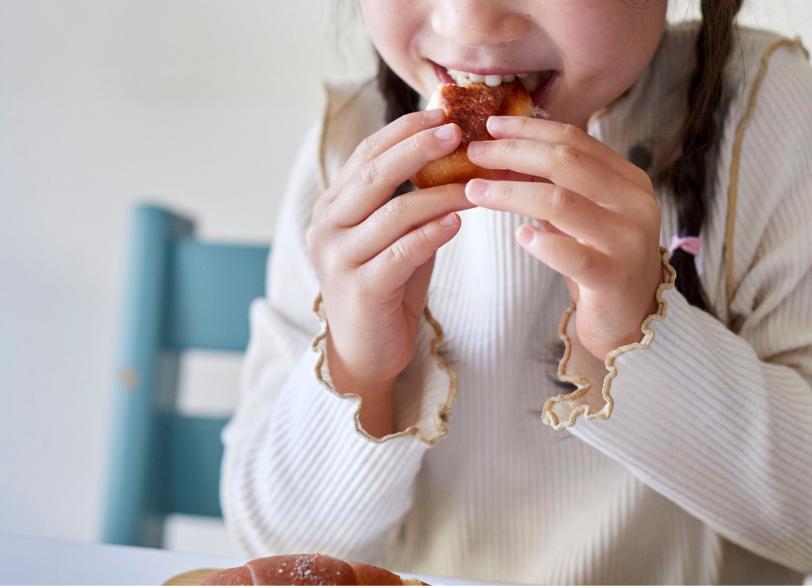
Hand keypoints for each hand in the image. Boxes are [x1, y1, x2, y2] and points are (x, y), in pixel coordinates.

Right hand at [306, 109, 473, 433]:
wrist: (366, 351)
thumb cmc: (386, 288)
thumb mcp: (393, 236)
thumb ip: (408, 200)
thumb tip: (450, 154)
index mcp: (332, 208)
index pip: (366, 156)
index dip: (404, 132)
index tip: (442, 114)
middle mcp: (326, 227)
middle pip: (375, 175)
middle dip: (419, 149)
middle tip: (458, 132)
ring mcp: (339, 259)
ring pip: (394, 213)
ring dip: (441, 194)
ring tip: (476, 185)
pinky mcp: (361, 290)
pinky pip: (402, 252)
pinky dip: (433, 234)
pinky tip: (458, 222)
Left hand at [465, 116, 663, 359]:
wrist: (632, 321)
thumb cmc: (599, 263)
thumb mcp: (584, 215)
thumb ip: (559, 185)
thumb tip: (505, 153)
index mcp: (628, 180)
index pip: (575, 140)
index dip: (529, 129)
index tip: (491, 125)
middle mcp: (634, 203)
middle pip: (566, 162)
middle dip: (513, 152)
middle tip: (475, 153)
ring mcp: (628, 240)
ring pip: (561, 202)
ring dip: (510, 193)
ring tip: (475, 191)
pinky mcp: (613, 278)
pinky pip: (572, 255)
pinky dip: (542, 243)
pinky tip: (518, 236)